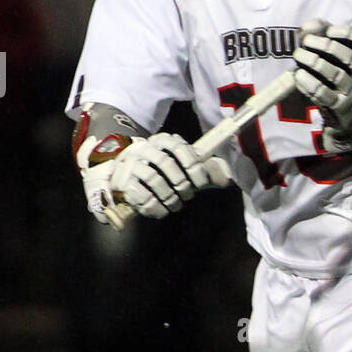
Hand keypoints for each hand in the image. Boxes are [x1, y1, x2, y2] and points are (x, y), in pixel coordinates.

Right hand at [104, 132, 231, 219]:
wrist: (132, 178)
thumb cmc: (168, 174)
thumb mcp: (189, 170)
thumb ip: (209, 172)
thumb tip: (229, 178)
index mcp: (164, 140)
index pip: (180, 147)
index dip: (194, 166)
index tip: (201, 183)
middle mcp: (146, 148)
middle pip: (166, 164)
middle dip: (182, 184)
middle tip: (188, 195)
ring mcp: (132, 163)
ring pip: (154, 179)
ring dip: (169, 197)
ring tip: (176, 205)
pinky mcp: (123, 181)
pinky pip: (140, 195)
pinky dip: (155, 207)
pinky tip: (162, 211)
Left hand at [294, 19, 351, 150]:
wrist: (350, 115)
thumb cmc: (338, 76)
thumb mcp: (334, 54)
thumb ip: (322, 34)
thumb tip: (308, 27)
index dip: (348, 33)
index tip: (329, 30)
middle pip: (350, 57)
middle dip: (326, 46)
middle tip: (306, 41)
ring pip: (336, 75)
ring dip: (314, 62)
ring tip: (298, 55)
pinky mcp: (339, 107)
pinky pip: (323, 94)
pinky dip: (309, 83)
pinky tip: (298, 75)